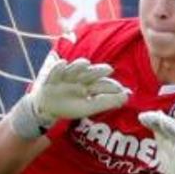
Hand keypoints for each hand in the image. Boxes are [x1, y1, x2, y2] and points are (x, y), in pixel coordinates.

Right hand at [10, 55, 128, 138]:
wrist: (47, 109)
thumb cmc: (70, 107)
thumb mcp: (89, 107)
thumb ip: (107, 102)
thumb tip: (127, 97)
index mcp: (91, 85)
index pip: (103, 83)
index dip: (112, 86)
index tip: (121, 90)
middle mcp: (81, 78)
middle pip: (91, 72)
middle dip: (99, 70)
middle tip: (109, 69)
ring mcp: (67, 76)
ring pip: (74, 67)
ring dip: (79, 65)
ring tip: (85, 64)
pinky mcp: (53, 76)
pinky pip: (55, 69)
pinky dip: (58, 67)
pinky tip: (62, 64)